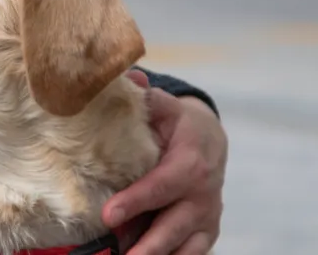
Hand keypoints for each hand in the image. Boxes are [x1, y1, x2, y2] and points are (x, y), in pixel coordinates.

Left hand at [103, 71, 227, 254]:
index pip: (164, 184)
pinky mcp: (206, 230)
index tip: (107, 214)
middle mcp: (204, 192)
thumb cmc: (175, 123)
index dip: (137, 200)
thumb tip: (129, 79)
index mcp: (192, 159)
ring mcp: (207, 214)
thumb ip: (144, 97)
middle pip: (177, 223)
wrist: (209, 139)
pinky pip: (193, 251)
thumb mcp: (162, 106)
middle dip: (149, 243)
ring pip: (186, 243)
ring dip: (159, 253)